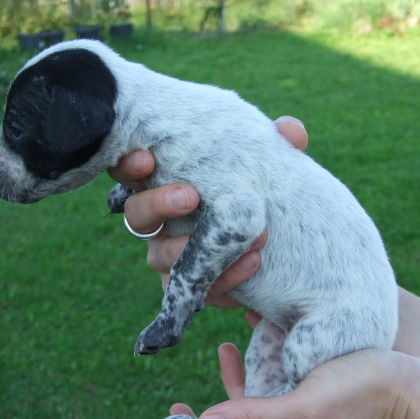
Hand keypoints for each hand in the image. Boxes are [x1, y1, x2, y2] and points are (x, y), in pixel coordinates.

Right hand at [107, 116, 308, 307]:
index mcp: (161, 181)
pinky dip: (224, 278)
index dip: (130, 164)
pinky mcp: (184, 285)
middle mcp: (154, 220)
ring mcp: (164, 255)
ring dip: (194, 247)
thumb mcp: (262, 163)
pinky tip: (253, 262)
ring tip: (239, 237)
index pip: (130, 169)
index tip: (147, 158)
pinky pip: (191, 288)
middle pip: (136, 213)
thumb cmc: (250, 191)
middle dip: (158, 204)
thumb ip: (274, 143)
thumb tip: (290, 131)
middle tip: (190, 197)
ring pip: (159, 256)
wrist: (270, 239)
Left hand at [144, 343, 419, 418]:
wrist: (418, 399)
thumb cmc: (363, 397)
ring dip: (221, 400)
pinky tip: (248, 351)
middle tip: (169, 408)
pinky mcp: (312, 418)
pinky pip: (269, 407)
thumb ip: (254, 418)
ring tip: (219, 356)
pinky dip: (252, 384)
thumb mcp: (305, 406)